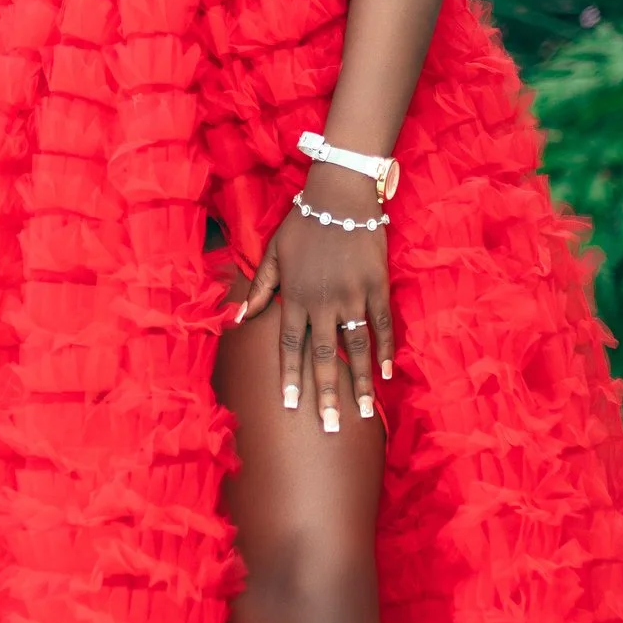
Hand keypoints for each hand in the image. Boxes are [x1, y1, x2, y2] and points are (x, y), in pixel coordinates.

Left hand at [233, 161, 393, 435]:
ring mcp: (351, 296)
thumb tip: (235, 319)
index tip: (291, 406)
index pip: (290, 346)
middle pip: (324, 356)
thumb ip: (258, 289)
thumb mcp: (273, 253)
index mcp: (294, 296)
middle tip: (330, 427)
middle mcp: (322, 302)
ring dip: (361, 382)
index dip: (291, 377)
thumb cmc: (304, 222)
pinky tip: (387, 373)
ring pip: (356, 347)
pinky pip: (382, 324)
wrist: (340, 195)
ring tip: (366, 412)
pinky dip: (385, 349)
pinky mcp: (376, 286)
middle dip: (326, 394)